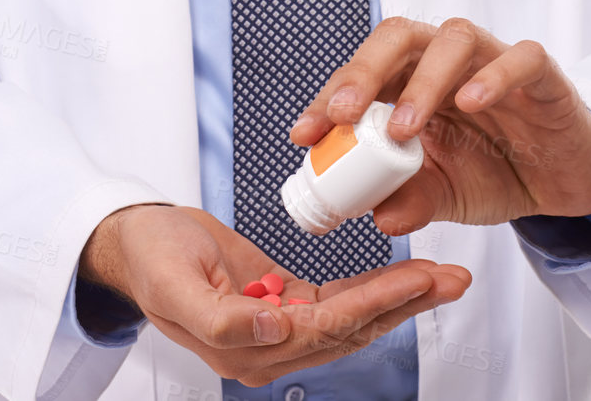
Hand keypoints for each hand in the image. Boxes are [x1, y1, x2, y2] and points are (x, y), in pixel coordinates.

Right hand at [79, 203, 469, 386]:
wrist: (135, 242)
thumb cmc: (151, 257)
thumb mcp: (175, 284)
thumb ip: (221, 317)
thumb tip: (273, 329)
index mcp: (244, 348)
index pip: (327, 327)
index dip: (376, 301)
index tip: (418, 276)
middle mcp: (269, 347)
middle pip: (354, 326)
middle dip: (407, 301)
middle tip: (454, 278)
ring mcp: (279, 329)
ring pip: (354, 316)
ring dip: (401, 296)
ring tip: (445, 276)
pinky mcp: (285, 304)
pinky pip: (338, 299)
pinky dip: (373, 287)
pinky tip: (405, 275)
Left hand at [288, 17, 590, 233]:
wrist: (562, 186)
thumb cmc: (494, 173)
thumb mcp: (444, 195)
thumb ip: (410, 199)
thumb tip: (376, 216)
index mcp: (414, 82)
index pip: (365, 72)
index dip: (330, 97)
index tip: (304, 135)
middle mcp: (449, 62)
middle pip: (400, 36)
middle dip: (364, 71)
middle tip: (343, 116)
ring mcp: (496, 60)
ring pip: (454, 37)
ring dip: (422, 81)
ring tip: (403, 130)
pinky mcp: (543, 75)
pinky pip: (521, 57)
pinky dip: (493, 75)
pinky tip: (471, 103)